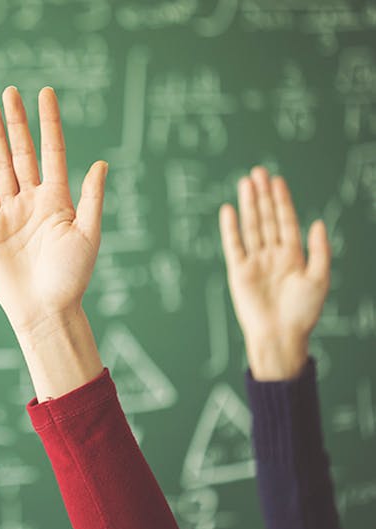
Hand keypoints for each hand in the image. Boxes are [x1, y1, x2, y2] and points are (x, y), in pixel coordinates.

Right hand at [0, 86, 107, 336]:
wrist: (44, 310)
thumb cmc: (71, 277)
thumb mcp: (88, 235)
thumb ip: (91, 198)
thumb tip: (101, 163)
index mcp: (57, 200)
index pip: (52, 152)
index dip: (49, 123)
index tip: (46, 94)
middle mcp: (32, 201)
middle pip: (22, 153)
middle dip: (17, 123)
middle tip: (10, 93)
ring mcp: (8, 212)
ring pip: (0, 166)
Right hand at [219, 167, 330, 380]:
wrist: (280, 335)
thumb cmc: (303, 312)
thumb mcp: (319, 279)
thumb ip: (319, 250)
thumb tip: (318, 222)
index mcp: (293, 255)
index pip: (286, 221)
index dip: (282, 201)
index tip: (277, 181)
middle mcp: (272, 254)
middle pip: (266, 218)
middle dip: (262, 195)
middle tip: (258, 172)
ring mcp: (254, 261)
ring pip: (251, 226)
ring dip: (248, 205)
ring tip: (245, 183)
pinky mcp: (239, 271)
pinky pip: (233, 244)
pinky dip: (231, 228)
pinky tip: (229, 210)